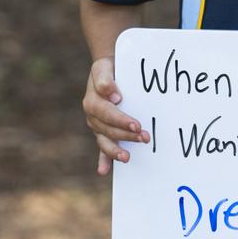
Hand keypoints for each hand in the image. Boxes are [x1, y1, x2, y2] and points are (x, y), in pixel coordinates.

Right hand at [82, 57, 149, 175]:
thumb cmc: (109, 69)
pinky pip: (102, 149)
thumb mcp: (104, 67)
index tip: (136, 124)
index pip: (107, 113)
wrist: (107, 70)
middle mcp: (93, 117)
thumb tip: (114, 96)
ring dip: (116, 151)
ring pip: (105, 141)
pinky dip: (102, 160)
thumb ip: (105, 80)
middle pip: (109, 129)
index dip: (121, 120)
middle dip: (126, 135)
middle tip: (145, 137)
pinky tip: (103, 171)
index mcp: (92, 102)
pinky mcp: (103, 132)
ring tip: (127, 157)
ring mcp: (97, 127)